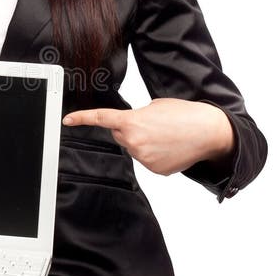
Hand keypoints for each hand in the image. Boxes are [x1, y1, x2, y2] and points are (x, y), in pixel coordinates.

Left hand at [62, 97, 234, 176]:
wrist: (209, 131)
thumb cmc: (184, 114)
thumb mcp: (155, 106)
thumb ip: (136, 116)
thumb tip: (132, 126)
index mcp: (132, 122)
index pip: (101, 119)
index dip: (81, 119)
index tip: (67, 120)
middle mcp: (134, 142)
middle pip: (120, 134)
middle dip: (130, 129)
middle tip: (152, 124)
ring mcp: (144, 159)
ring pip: (134, 148)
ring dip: (144, 141)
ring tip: (166, 135)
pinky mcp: (155, 170)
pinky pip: (147, 159)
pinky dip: (155, 153)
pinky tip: (169, 147)